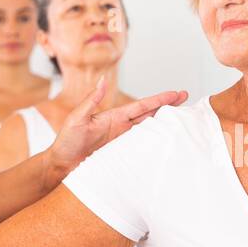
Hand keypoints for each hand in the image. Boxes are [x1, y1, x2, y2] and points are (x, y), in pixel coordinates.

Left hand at [47, 75, 187, 176]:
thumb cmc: (65, 142)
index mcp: (114, 116)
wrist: (61, 166)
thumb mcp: (77, 119)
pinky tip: (167, 144)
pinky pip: (143, 149)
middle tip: (187, 99)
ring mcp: (123, 142)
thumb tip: (103, 80)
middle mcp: (122, 128)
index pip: (142, 106)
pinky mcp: (123, 156)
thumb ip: (91, 100)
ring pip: (150, 131)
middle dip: (168, 107)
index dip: (159, 99)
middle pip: (151, 115)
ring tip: (183, 119)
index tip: (176, 93)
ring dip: (166, 124)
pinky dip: (156, 144)